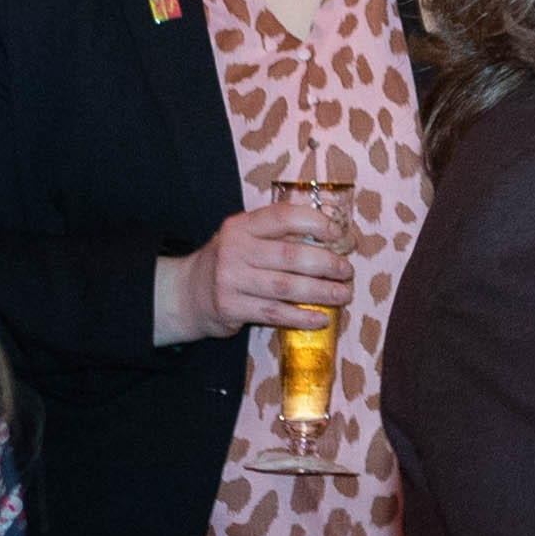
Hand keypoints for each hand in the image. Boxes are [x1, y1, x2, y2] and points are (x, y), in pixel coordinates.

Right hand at [150, 190, 366, 347]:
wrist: (188, 293)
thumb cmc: (230, 262)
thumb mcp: (245, 238)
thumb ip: (278, 236)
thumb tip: (332, 239)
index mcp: (241, 226)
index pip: (282, 217)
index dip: (314, 223)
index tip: (337, 234)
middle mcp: (235, 250)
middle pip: (290, 256)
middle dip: (326, 264)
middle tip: (346, 271)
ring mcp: (231, 280)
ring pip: (286, 287)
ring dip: (321, 292)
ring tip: (342, 293)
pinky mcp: (231, 308)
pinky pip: (275, 314)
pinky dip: (301, 317)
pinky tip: (321, 318)